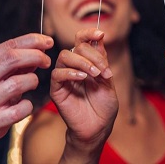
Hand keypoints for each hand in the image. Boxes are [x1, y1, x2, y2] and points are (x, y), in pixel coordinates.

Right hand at [0, 33, 52, 142]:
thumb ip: (16, 60)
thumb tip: (41, 48)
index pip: (10, 45)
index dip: (33, 41)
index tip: (48, 41)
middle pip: (12, 58)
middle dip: (35, 56)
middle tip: (47, 61)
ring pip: (18, 83)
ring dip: (32, 80)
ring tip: (31, 83)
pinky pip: (22, 108)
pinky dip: (28, 105)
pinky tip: (24, 105)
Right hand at [52, 29, 116, 147]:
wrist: (98, 129)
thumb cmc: (103, 107)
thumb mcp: (108, 80)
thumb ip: (102, 60)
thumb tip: (99, 37)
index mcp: (86, 61)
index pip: (81, 40)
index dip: (88, 33)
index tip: (100, 33)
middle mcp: (73, 66)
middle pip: (75, 47)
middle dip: (92, 55)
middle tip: (103, 70)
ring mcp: (64, 77)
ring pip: (64, 56)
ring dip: (82, 62)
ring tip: (95, 75)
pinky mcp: (56, 89)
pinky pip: (57, 74)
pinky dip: (70, 72)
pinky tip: (82, 78)